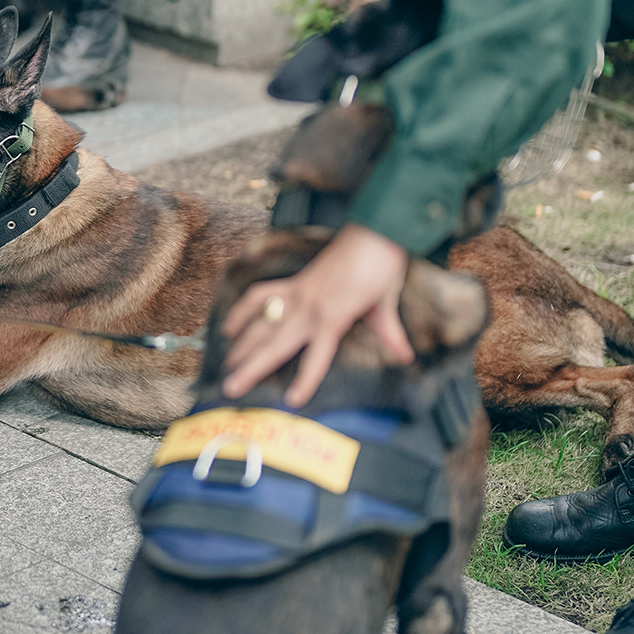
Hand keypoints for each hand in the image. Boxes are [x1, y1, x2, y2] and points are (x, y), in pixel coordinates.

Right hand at [220, 224, 413, 407]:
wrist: (372, 231)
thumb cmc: (381, 267)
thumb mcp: (386, 302)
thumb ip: (388, 331)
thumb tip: (405, 356)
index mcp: (334, 317)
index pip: (316, 357)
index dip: (304, 380)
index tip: (291, 402)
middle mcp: (309, 308)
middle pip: (274, 343)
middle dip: (250, 367)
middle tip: (230, 388)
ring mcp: (297, 293)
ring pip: (262, 323)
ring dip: (242, 345)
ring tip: (228, 365)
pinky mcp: (294, 281)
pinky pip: (261, 296)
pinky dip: (244, 309)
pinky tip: (230, 327)